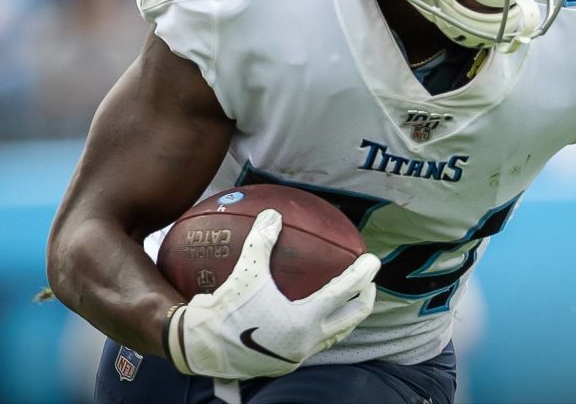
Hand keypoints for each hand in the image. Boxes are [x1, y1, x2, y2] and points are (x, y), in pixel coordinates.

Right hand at [164, 209, 379, 378]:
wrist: (201, 347)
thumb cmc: (226, 309)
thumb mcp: (246, 272)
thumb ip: (261, 242)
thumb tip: (272, 213)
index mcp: (304, 320)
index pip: (344, 293)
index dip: (362, 275)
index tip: (373, 260)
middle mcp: (307, 341)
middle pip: (351, 319)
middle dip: (365, 299)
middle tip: (369, 282)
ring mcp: (298, 355)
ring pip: (336, 334)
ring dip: (346, 316)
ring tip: (349, 299)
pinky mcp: (286, 362)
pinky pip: (315, 342)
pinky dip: (323, 325)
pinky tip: (315, 314)